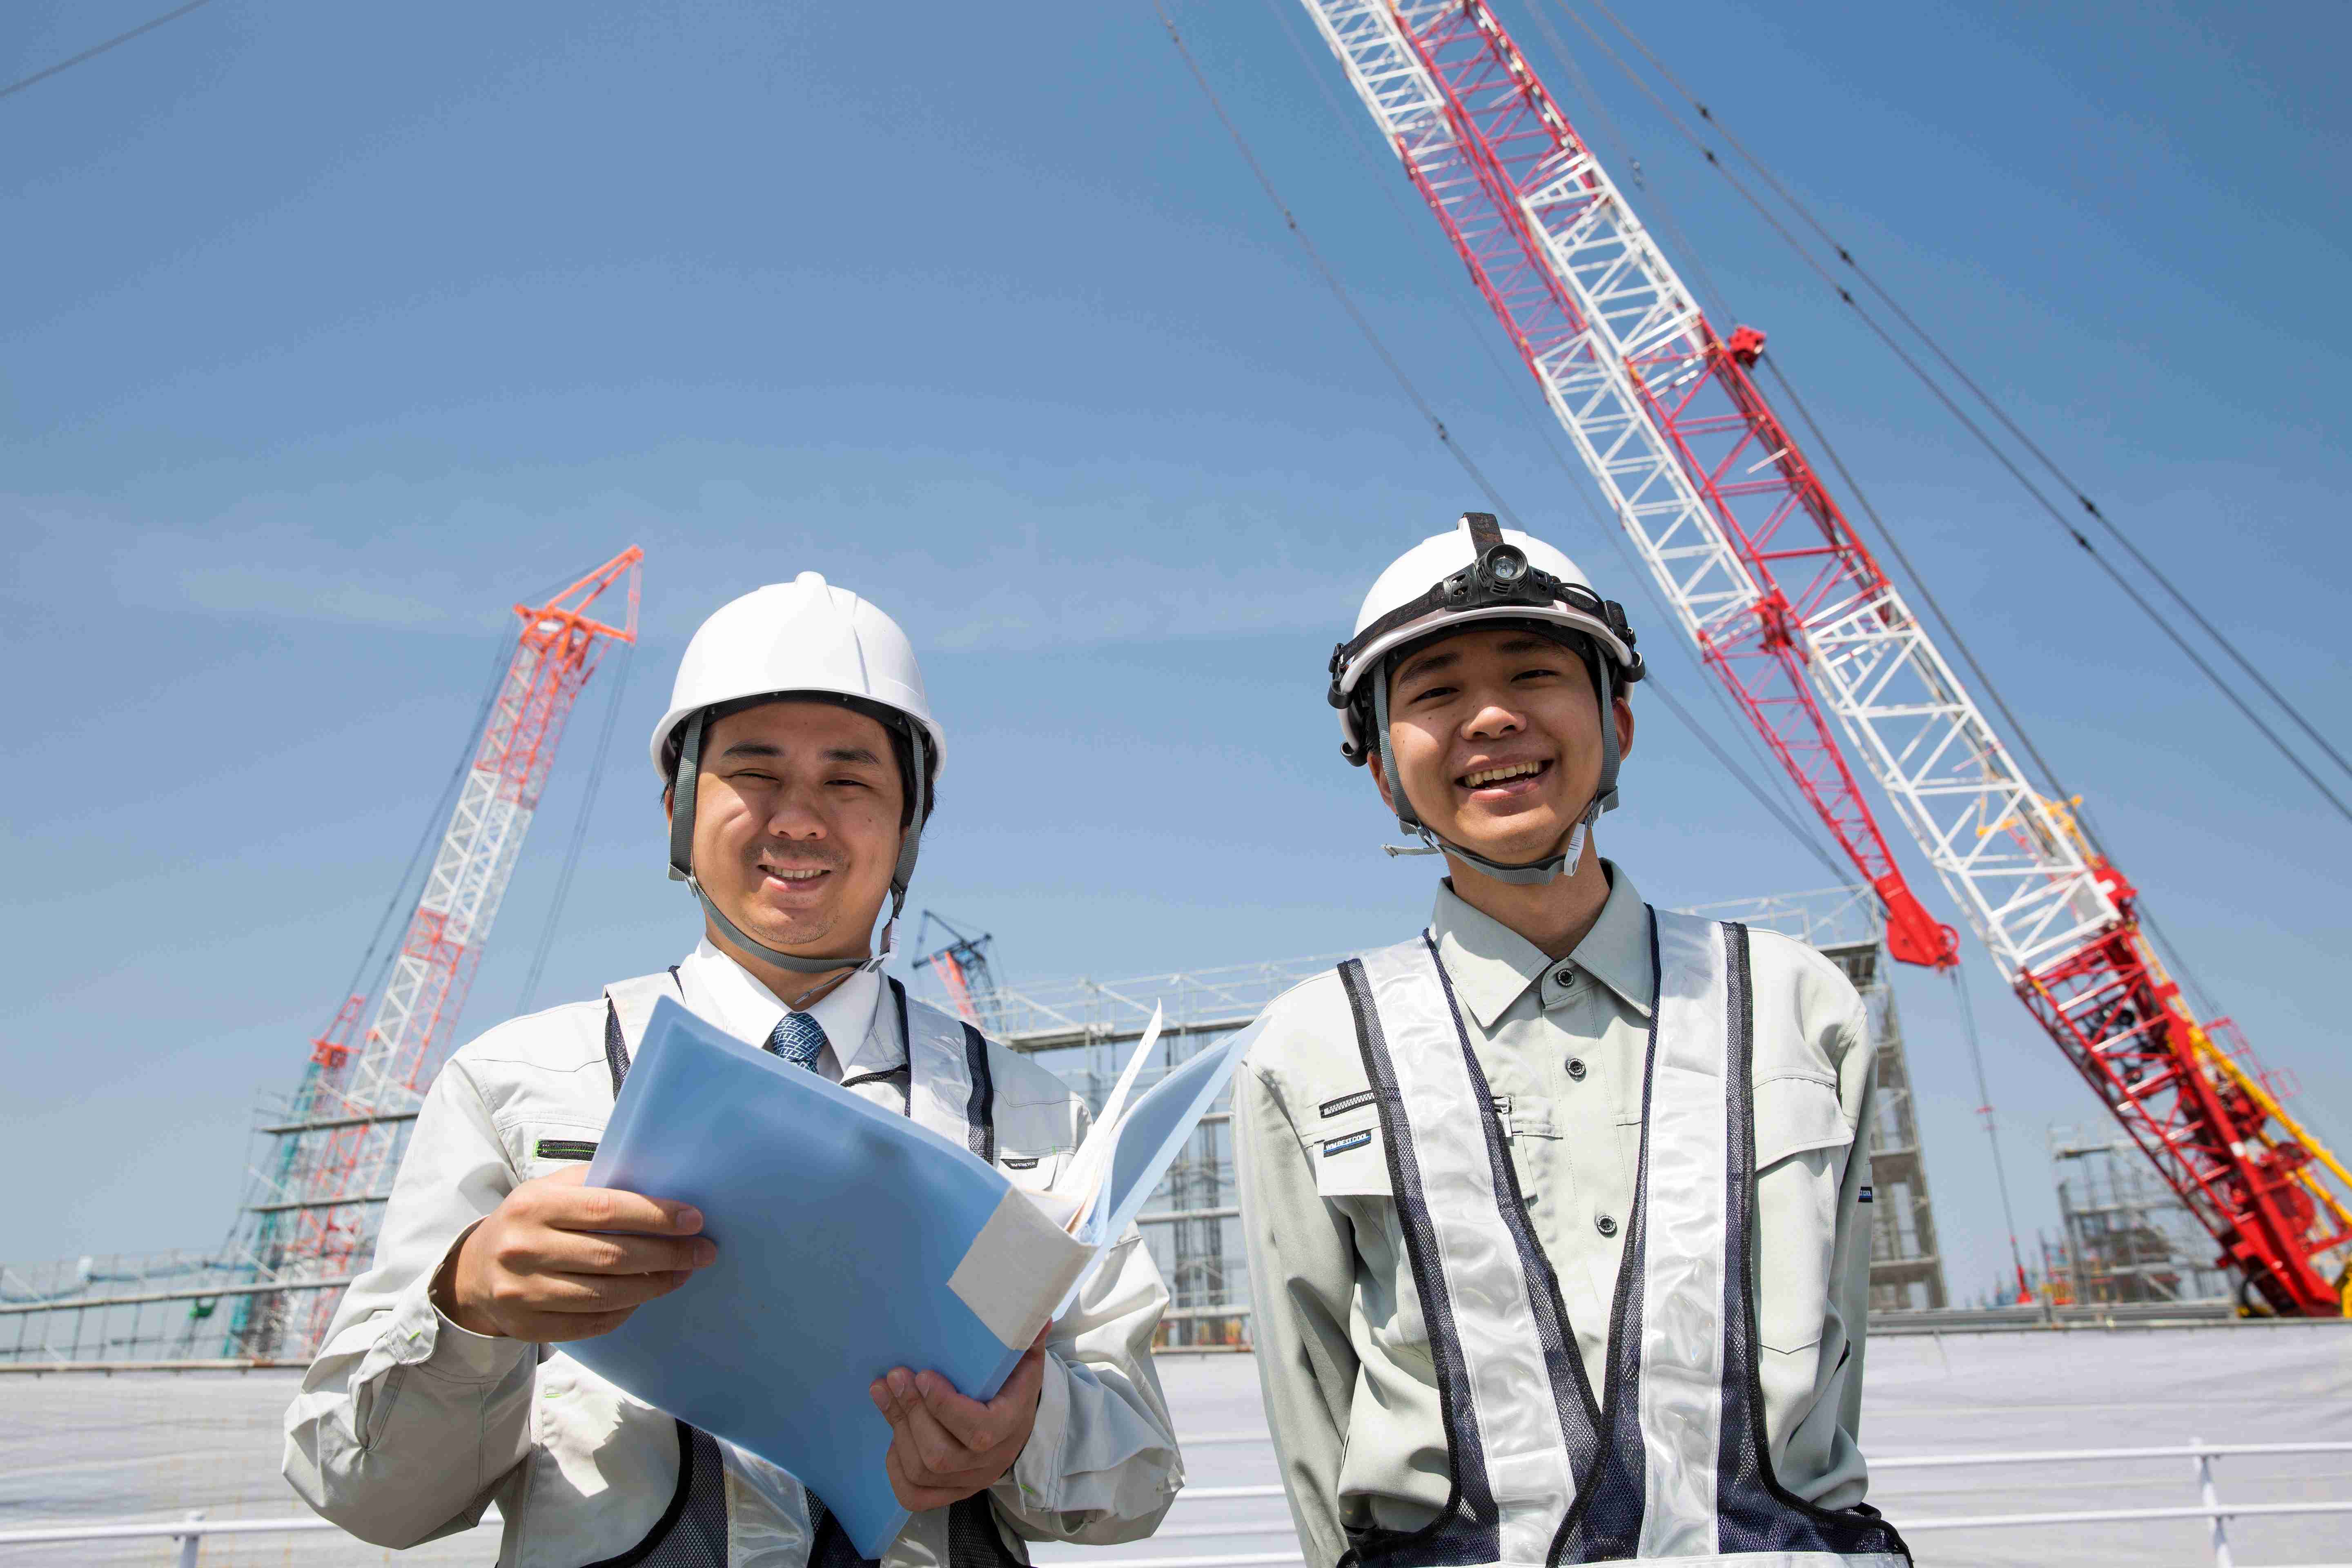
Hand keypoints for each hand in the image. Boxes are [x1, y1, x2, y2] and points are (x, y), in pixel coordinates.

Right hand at [433, 1166, 715, 1341]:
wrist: (473, 1271)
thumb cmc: (527, 1221)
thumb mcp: (549, 1190)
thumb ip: (595, 1184)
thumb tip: (659, 1184)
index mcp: (534, 1206)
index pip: (607, 1209)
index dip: (655, 1216)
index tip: (693, 1219)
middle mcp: (525, 1249)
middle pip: (613, 1257)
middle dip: (667, 1255)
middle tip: (703, 1251)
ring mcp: (523, 1292)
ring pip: (605, 1295)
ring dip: (653, 1286)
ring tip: (682, 1273)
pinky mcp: (527, 1326)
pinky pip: (590, 1324)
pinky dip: (624, 1312)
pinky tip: (643, 1297)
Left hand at [868, 1330, 1050, 1510]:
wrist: (1016, 1430)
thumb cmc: (1013, 1390)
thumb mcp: (1024, 1363)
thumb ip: (1024, 1341)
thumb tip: (1038, 1317)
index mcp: (1011, 1427)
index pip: (978, 1431)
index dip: (945, 1407)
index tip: (923, 1375)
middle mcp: (989, 1462)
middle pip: (941, 1454)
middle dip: (911, 1412)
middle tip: (894, 1377)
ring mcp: (967, 1483)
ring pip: (922, 1471)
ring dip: (898, 1429)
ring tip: (885, 1392)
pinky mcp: (947, 1494)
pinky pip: (913, 1494)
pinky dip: (895, 1466)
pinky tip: (892, 1433)